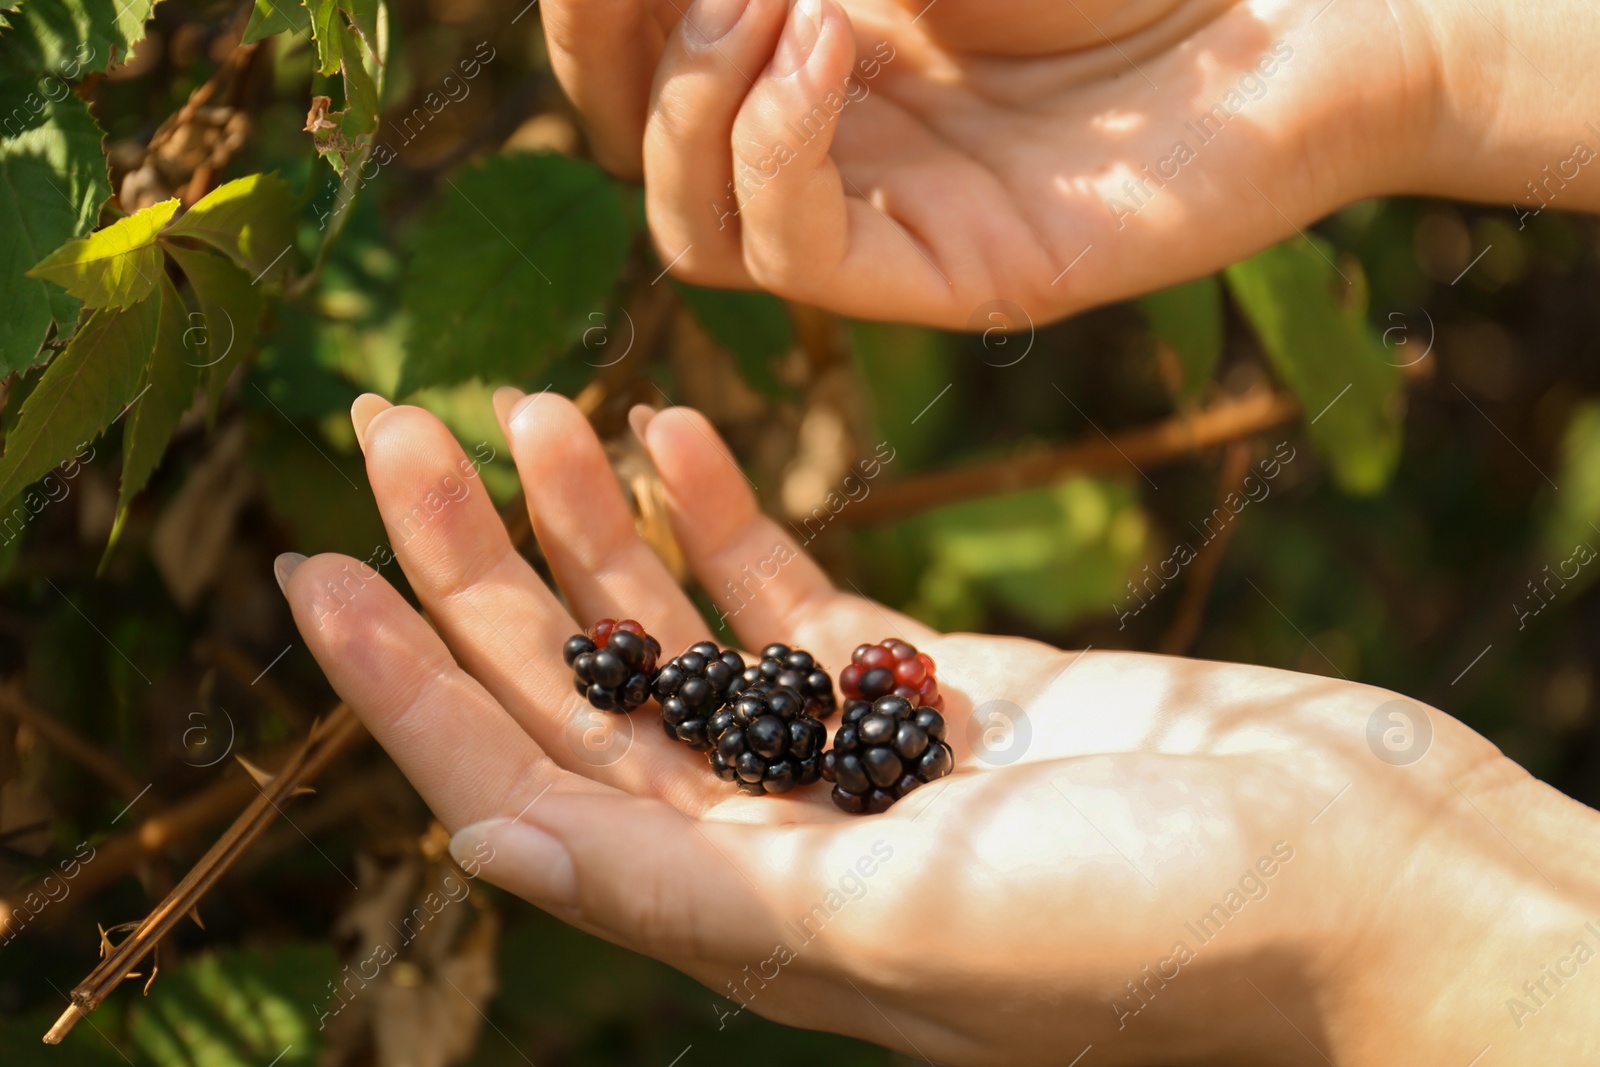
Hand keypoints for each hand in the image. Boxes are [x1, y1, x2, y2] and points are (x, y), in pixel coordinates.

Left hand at [279, 392, 1599, 1063]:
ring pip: (680, 628)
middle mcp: (781, 844)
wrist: (1370, 881)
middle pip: (582, 691)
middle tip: (393, 430)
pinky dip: (729, 511)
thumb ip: (696, 892)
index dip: (406, 686)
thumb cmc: (1166, 935)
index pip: (523, 788)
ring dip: (591, 523)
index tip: (315, 567)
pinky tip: (675, 427)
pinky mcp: (941, 684)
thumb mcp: (908, 926)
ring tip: (519, 407)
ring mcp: (858, 757)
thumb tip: (478, 840)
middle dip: (473, 568)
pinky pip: (799, 592)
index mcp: (748, 919)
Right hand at [538, 0, 1455, 325]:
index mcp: (802, 47)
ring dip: (688, 101)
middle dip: (609, 44)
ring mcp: (879, 217)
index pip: (628, 55)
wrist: (1286, 18)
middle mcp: (823, 142)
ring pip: (690, 221)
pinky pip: (793, 253)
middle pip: (632, 142)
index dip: (588, 6)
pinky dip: (775, 147)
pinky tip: (821, 38)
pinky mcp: (942, 276)